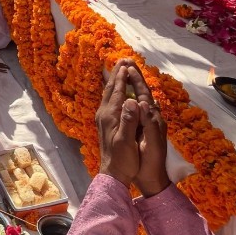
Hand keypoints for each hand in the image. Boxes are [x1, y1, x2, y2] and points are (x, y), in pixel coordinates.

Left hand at [96, 61, 143, 187]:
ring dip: (113, 81)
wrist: (112, 174)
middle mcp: (104, 114)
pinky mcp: (104, 124)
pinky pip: (108, 101)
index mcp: (110, 116)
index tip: (126, 63)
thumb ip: (129, 120)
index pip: (117, 92)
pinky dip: (112, 91)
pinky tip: (114, 92)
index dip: (122, 77)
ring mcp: (103, 119)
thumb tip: (133, 101)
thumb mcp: (127, 141)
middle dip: (116, 74)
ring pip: (108, 95)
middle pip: (110, 89)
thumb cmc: (123, 160)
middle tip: (122, 60)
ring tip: (118, 71)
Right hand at [126, 68, 168, 196]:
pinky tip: (127, 98)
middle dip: (136, 78)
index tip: (128, 66)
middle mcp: (153, 120)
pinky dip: (132, 98)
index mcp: (153, 121)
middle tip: (127, 63)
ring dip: (134, 86)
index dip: (137, 81)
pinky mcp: (145, 131)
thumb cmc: (148, 164)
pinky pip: (138, 109)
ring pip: (141, 100)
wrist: (153, 181)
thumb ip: (147, 122)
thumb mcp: (150, 144)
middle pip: (145, 94)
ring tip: (127, 74)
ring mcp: (149, 125)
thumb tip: (143, 102)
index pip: (145, 95)